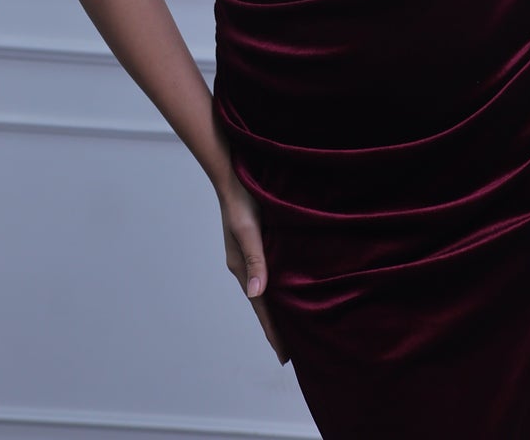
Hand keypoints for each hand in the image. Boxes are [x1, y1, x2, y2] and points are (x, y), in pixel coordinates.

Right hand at [218, 173, 289, 364]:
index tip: (286, 357)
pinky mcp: (258, 243)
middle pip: (264, 303)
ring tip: (296, 326)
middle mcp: (245, 266)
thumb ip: (254, 259)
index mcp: (241, 267)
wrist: (234, 173)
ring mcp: (251, 255)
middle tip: (295, 351)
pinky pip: (270, 272)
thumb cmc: (242, 199)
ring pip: (268, 289)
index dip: (274, 331)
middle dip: (277, 326)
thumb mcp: (248, 229)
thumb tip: (257, 293)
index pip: (261, 307)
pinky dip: (280, 287)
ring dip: (279, 307)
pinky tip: (292, 288)